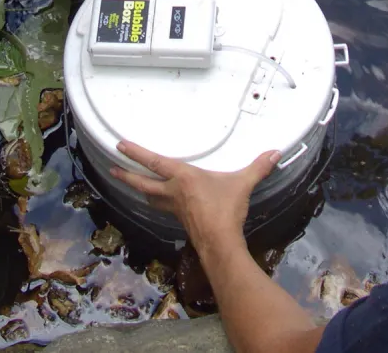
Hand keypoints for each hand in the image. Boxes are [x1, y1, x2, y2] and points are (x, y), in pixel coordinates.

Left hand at [112, 140, 279, 250]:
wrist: (220, 242)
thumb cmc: (225, 210)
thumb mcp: (242, 184)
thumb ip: (258, 167)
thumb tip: (275, 153)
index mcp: (182, 177)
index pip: (153, 162)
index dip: (135, 153)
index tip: (119, 145)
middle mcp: (173, 192)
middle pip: (143, 182)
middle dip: (126, 175)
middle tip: (112, 169)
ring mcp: (175, 208)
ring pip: (152, 197)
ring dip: (141, 191)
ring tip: (134, 186)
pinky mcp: (181, 220)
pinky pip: (164, 208)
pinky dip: (159, 203)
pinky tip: (162, 204)